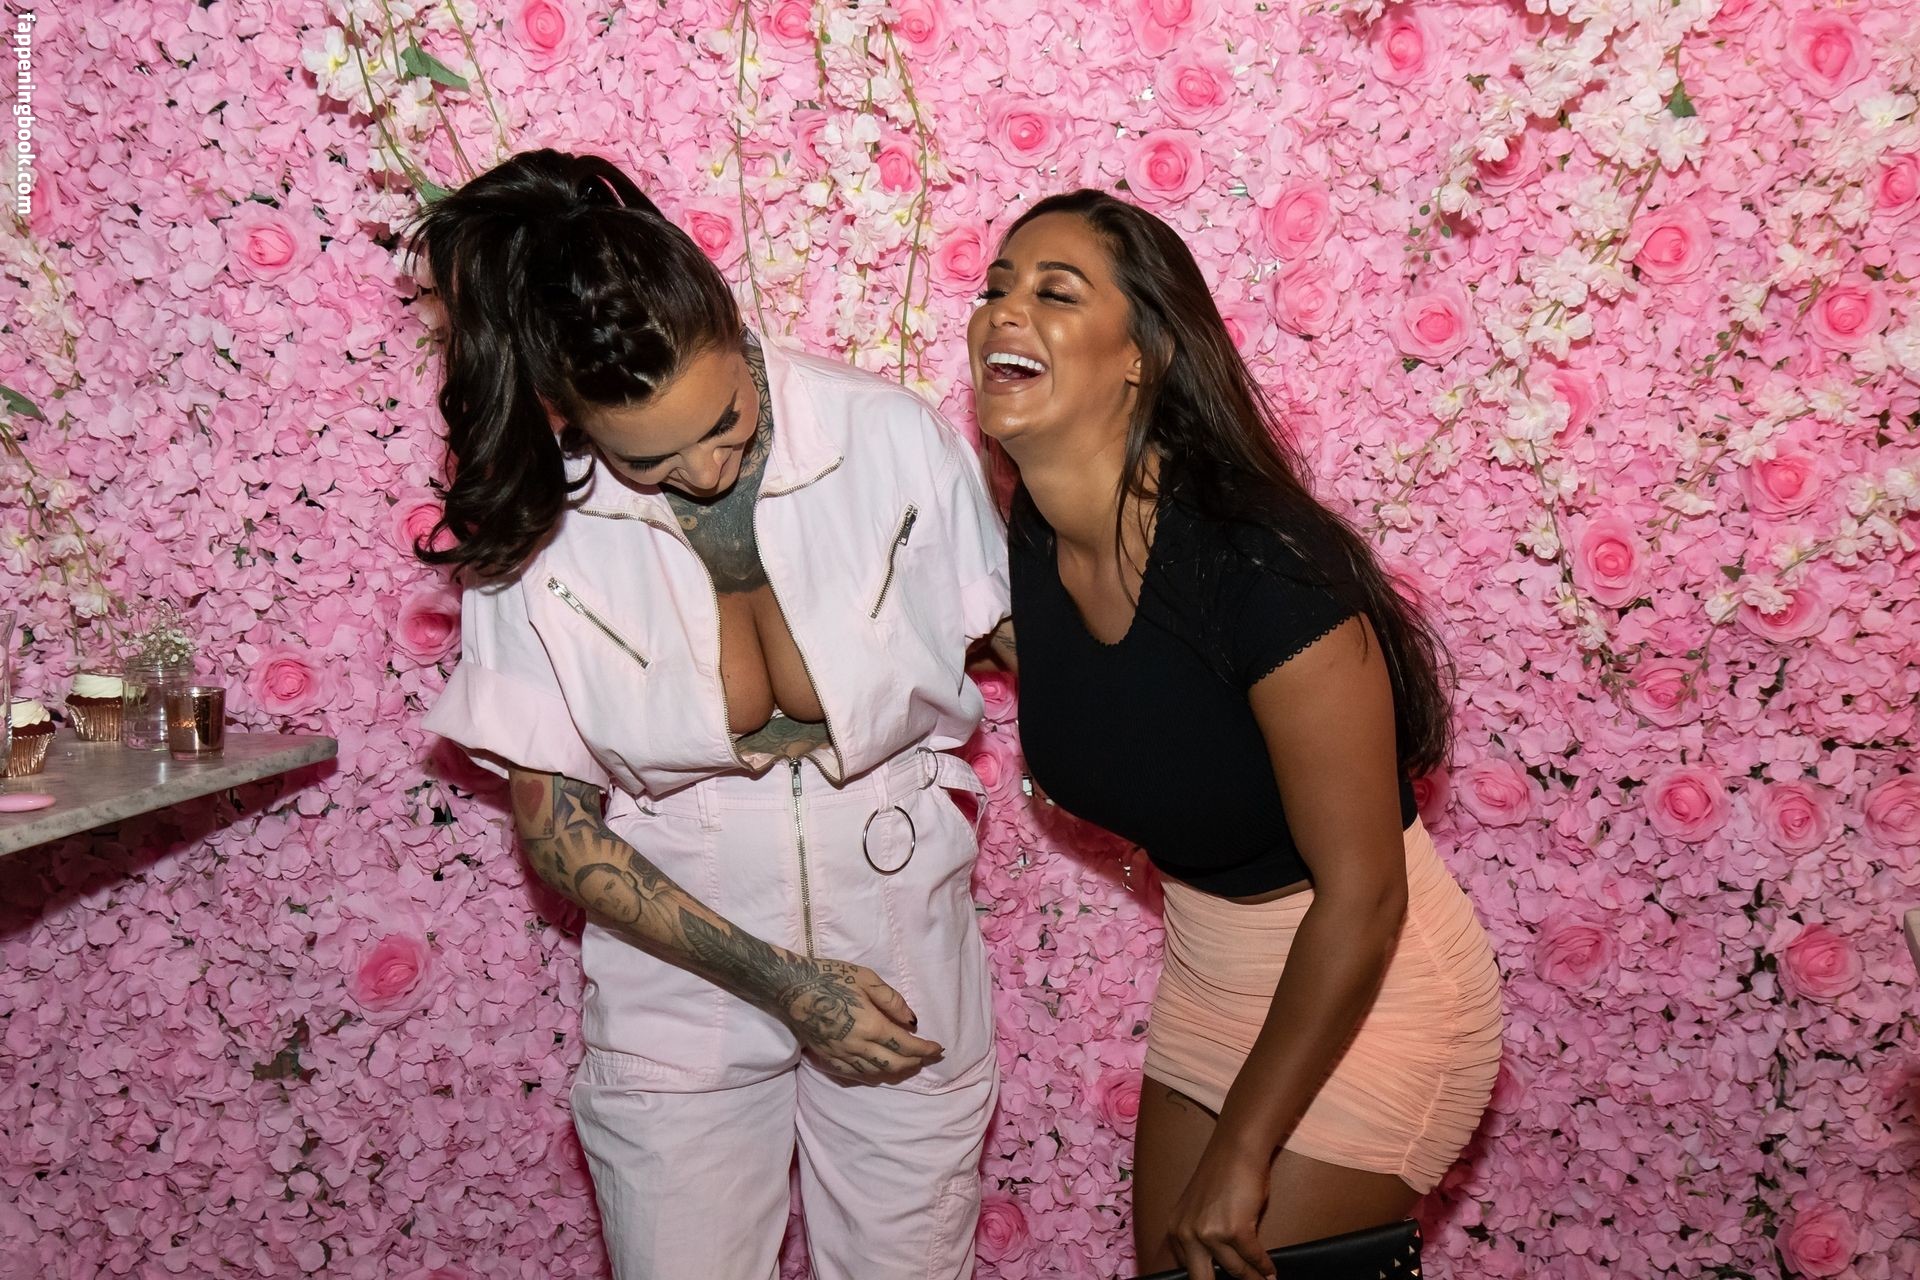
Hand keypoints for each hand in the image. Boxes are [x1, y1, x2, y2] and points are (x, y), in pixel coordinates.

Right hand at [771, 954, 943, 1079]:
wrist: (790, 988)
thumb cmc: (831, 977)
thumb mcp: (866, 978)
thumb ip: (892, 1001)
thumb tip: (912, 1022)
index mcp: (870, 1025)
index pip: (905, 1045)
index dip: (924, 1049)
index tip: (938, 1049)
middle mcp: (857, 1046)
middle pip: (893, 1064)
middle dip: (915, 1063)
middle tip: (928, 1058)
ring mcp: (841, 1056)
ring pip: (875, 1074)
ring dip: (897, 1072)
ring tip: (910, 1066)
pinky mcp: (827, 1059)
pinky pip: (855, 1075)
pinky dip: (873, 1075)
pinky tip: (880, 1071)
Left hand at [1165, 1141, 1275, 1279]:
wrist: (1236, 1150)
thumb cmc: (1222, 1176)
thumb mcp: (1199, 1211)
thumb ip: (1202, 1237)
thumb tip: (1220, 1265)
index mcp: (1175, 1230)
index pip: (1187, 1269)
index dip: (1206, 1278)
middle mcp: (1187, 1234)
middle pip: (1202, 1279)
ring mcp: (1209, 1234)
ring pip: (1235, 1270)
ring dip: (1252, 1278)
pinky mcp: (1235, 1230)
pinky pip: (1253, 1257)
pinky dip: (1264, 1267)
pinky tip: (1271, 1272)